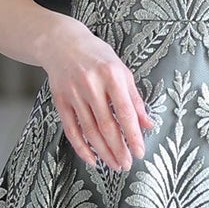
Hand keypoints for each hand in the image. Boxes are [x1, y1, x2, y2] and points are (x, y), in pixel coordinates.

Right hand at [42, 18, 154, 170]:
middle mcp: (91, 85)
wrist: (62, 42)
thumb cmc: (98, 57)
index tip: (139, 152)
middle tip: (126, 164)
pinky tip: (92, 159)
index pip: (125, 112)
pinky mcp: (60, 101)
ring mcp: (73, 94)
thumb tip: (148, 124)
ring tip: (114, 164)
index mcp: (111, 76)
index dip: (133, 135)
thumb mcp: (122, 71)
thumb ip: (135, 99)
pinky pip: (71, 129)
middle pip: (106, 125)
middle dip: (118, 148)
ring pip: (89, 130)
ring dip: (103, 151)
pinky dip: (81, 147)